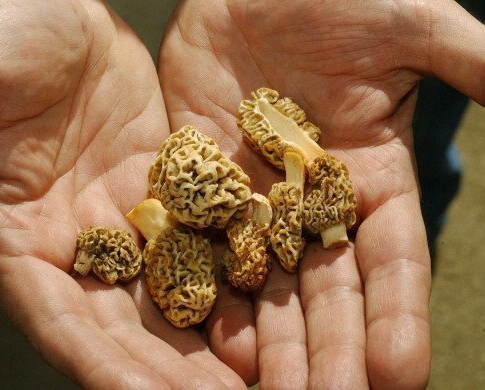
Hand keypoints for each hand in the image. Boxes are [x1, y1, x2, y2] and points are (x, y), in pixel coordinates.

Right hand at [0, 0, 244, 387]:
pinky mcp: (160, 185)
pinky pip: (198, 236)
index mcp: (17, 237)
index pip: (60, 320)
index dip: (104, 365)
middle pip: (124, 323)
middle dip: (168, 370)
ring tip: (256, 371)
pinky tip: (265, 300)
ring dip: (208, 336)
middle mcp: (73, 241)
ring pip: (169, 290)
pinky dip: (229, 272)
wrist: (45, 2)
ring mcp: (121, 216)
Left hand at [159, 0, 484, 386]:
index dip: (398, 315)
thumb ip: (470, 65)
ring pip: (268, 285)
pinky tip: (217, 344)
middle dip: (331, 350)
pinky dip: (214, 297)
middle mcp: (314, 203)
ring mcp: (256, 200)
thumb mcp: (410, 27)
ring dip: (272, 344)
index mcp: (371, 176)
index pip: (392, 262)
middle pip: (327, 291)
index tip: (402, 372)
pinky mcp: (205, 187)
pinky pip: (209, 251)